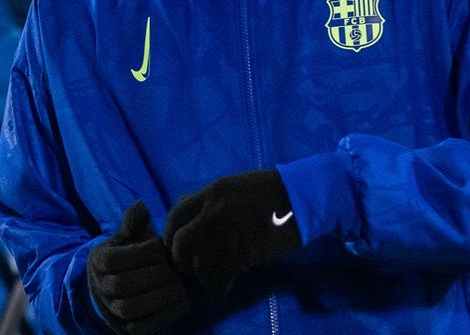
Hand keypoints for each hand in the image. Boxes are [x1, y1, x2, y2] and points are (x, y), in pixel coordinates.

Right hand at [88, 202, 190, 334]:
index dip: (140, 253)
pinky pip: (141, 327)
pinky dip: (163, 316)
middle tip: (173, 267)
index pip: (114, 260)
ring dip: (158, 297)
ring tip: (179, 285)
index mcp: (99, 261)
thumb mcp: (129, 235)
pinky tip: (182, 301)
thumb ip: (134, 222)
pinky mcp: (127, 328)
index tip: (161, 247)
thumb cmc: (132, 252)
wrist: (123, 282)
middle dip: (152, 275)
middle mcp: (101, 288)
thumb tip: (140, 206)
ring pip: (130, 309)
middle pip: (122, 285)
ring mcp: (112, 311)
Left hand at [163, 169, 299, 299]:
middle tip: (187, 266)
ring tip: (210, 276)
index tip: (173, 244)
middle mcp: (214, 213)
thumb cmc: (270, 190)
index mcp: (212, 193)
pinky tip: (225, 285)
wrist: (300, 198)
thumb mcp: (234, 185)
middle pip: (181, 242)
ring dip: (201, 274)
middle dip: (180, 259)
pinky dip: (220, 284)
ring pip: (198, 263)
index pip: (175, 214)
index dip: (169, 233)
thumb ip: (210, 199)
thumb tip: (188, 212)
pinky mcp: (244, 254)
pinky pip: (221, 275)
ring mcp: (229, 235)